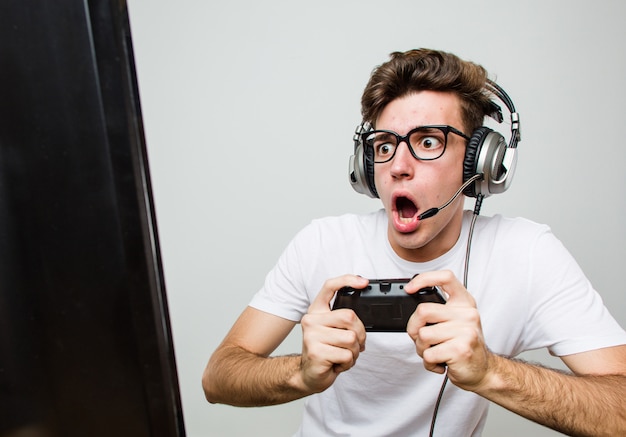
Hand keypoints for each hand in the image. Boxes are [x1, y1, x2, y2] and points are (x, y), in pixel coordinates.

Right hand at [298, 275, 367, 392]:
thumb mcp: (332, 330)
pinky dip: (348, 363)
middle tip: (355, 344)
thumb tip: (362, 316)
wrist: (310, 375)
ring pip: (351, 339)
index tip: (363, 282)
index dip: (347, 280)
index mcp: (317, 311)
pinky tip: (337, 363)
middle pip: (349, 317)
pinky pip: (347, 355)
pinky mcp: (316, 352)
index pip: (329, 287)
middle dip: (360, 334)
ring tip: (342, 355)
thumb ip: (343, 320)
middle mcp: (311, 320)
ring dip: (354, 352)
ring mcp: (312, 336)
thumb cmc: (325, 351)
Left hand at [406, 270, 491, 390]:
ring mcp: (466, 331)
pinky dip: (429, 363)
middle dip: (414, 328)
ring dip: (422, 349)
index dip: (424, 279)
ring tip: (435, 351)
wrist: (483, 371)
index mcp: (464, 303)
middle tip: (422, 339)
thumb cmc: (463, 345)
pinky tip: (440, 362)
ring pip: (423, 336)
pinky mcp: (461, 350)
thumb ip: (438, 311)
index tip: (409, 289)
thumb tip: (412, 304)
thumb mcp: (455, 321)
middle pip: (423, 311)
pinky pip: (428, 355)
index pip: (446, 277)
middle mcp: (468, 314)